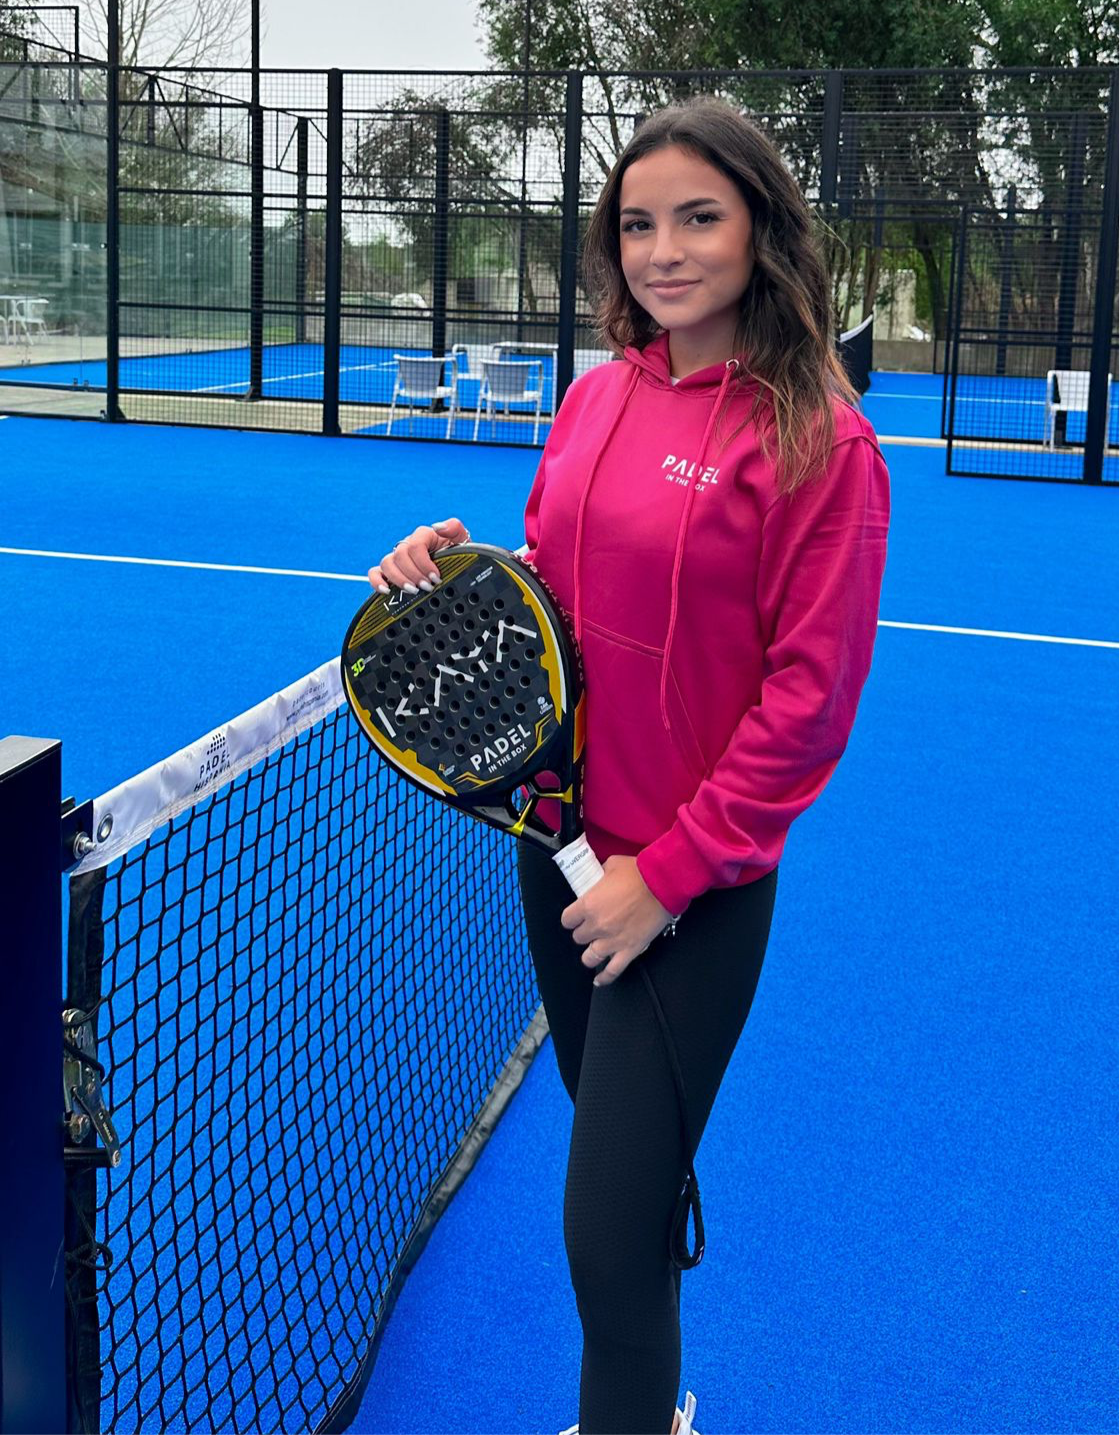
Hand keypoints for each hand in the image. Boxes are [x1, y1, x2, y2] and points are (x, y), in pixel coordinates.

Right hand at [368, 517, 469, 593]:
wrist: (457, 568)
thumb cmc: (458, 555)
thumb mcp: (462, 540)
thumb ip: (454, 528)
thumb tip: (438, 527)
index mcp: (423, 536)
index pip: (415, 545)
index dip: (424, 563)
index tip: (436, 578)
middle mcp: (408, 545)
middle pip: (400, 555)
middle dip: (414, 574)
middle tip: (427, 587)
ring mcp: (398, 558)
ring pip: (387, 563)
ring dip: (399, 579)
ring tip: (413, 591)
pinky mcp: (390, 571)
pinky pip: (375, 572)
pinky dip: (377, 581)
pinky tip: (387, 591)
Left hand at [561, 855, 675, 986]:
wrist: (663, 883)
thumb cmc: (638, 872)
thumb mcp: (612, 865)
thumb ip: (600, 876)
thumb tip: (598, 879)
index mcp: (588, 905)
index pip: (567, 920)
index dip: (571, 918)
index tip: (576, 917)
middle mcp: (596, 926)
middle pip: (578, 938)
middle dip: (584, 932)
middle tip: (592, 927)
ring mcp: (612, 941)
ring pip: (590, 958)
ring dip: (590, 954)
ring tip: (594, 950)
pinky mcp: (630, 950)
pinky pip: (612, 971)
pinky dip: (604, 978)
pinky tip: (599, 980)